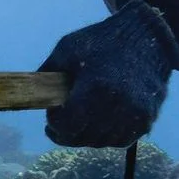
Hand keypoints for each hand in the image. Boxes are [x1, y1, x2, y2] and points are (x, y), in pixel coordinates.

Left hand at [39, 0, 178, 147]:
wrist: (147, 36)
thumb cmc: (102, 40)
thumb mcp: (67, 48)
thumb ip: (47, 73)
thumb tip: (29, 94)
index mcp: (96, 86)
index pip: (68, 124)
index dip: (54, 124)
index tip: (51, 116)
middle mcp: (120, 104)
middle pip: (83, 137)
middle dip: (66, 134)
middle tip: (58, 126)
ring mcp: (136, 114)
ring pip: (101, 142)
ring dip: (85, 137)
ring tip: (78, 123)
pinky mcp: (148, 119)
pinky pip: (121, 140)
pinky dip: (105, 137)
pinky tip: (96, 124)